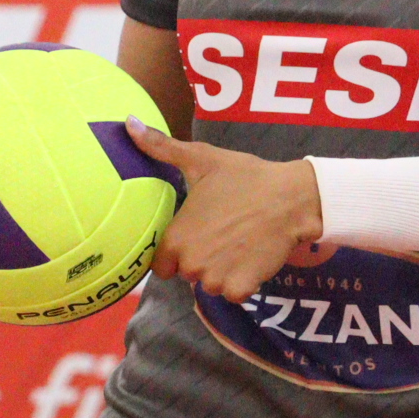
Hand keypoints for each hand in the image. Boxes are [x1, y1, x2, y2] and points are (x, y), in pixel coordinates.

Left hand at [125, 118, 322, 301]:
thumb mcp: (201, 158)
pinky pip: (233, 294)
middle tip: (222, 234)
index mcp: (177, 237)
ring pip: (210, 285)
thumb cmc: (245, 177)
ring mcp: (216, 278)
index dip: (175, 253)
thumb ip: (161, 147)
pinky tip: (250, 258)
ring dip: (221, 272)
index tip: (193, 237)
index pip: (161, 265)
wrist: (290, 198)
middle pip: (187, 273)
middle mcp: (191, 263)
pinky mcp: (241, 287)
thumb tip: (128, 124)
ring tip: (237, 244)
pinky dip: (241, 282)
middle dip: (200, 259)